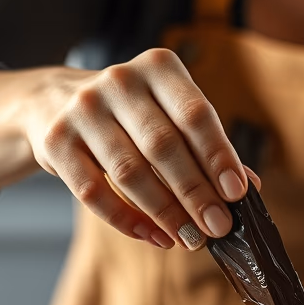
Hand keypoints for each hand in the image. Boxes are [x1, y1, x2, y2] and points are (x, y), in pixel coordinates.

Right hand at [19, 48, 256, 249]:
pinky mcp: (55, 141)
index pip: (194, 114)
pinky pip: (93, 191)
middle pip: (163, 146)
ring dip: (164, 212)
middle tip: (217, 227)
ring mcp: (82, 109)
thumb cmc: (131, 112)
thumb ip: (207, 146)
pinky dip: (126, 219)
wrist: (53, 101)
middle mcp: (119, 81)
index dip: (218, 155)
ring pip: (129, 172)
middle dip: (195, 193)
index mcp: (157, 67)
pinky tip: (152, 235)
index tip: (237, 194)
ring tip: (189, 238)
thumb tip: (250, 187)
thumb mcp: (169, 113)